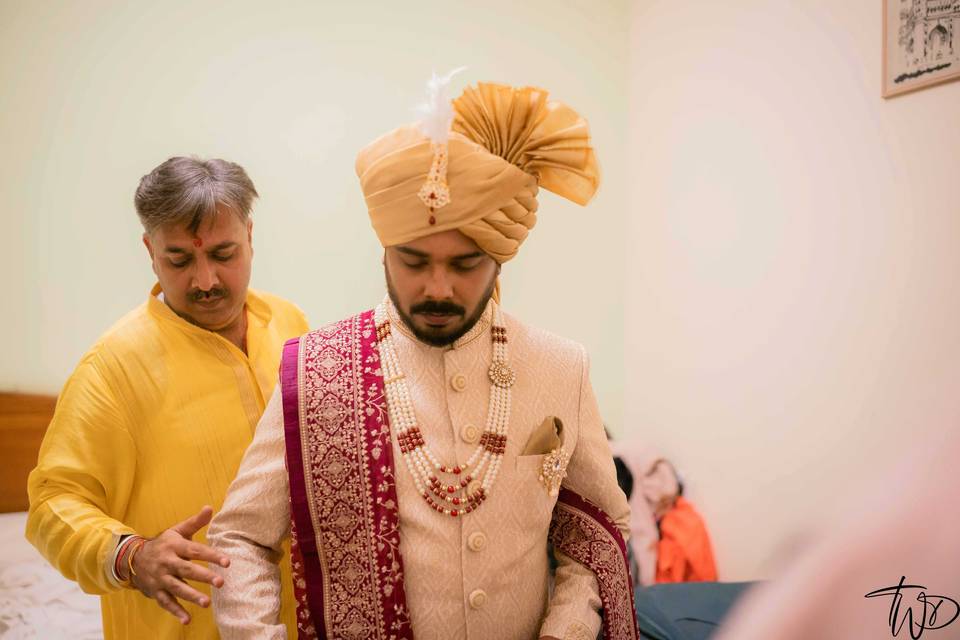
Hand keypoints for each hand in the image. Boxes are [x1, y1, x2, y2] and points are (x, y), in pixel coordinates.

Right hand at [126, 506, 229, 624]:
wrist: (133, 558)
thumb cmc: (164, 543)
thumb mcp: (177, 531)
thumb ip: (195, 522)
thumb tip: (210, 507)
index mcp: (174, 546)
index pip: (196, 550)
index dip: (212, 555)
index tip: (227, 562)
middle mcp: (167, 562)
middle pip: (187, 570)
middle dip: (204, 576)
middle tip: (221, 582)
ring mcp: (160, 578)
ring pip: (177, 588)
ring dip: (191, 596)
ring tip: (207, 603)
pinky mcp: (156, 591)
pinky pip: (166, 602)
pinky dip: (176, 611)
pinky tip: (187, 619)